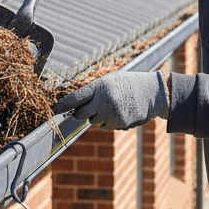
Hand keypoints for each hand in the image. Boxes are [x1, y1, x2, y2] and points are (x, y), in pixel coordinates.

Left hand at [53, 71, 169, 130]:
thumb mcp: (110, 81)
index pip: (75, 98)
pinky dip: (110, 122)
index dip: (63, 105)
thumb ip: (93, 92)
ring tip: (113, 105)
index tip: (54, 109)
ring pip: (94, 122)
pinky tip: (121, 112)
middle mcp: (104, 101)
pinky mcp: (120, 124)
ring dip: (99, 116)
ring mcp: (112, 114)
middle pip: (81, 115)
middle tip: (90, 107)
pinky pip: (106, 127)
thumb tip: (74, 106)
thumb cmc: (128, 84)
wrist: (153, 92)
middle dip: (81, 113)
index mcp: (100, 87)